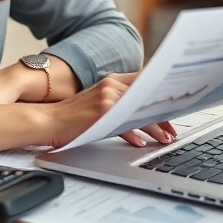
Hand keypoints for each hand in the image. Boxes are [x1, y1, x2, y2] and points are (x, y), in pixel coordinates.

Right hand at [43, 72, 176, 148]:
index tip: (173, 107)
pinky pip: (125, 124)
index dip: (161, 94)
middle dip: (163, 113)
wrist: (48, 120)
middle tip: (173, 128)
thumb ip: (120, 100)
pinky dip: (135, 135)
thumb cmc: (74, 116)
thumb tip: (145, 114)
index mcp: (112, 79)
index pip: (145, 81)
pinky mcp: (101, 112)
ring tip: (165, 139)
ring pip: (139, 111)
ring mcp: (106, 98)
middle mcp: (111, 84)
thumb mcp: (100, 102)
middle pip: (146, 96)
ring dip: (155, 127)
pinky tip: (140, 143)